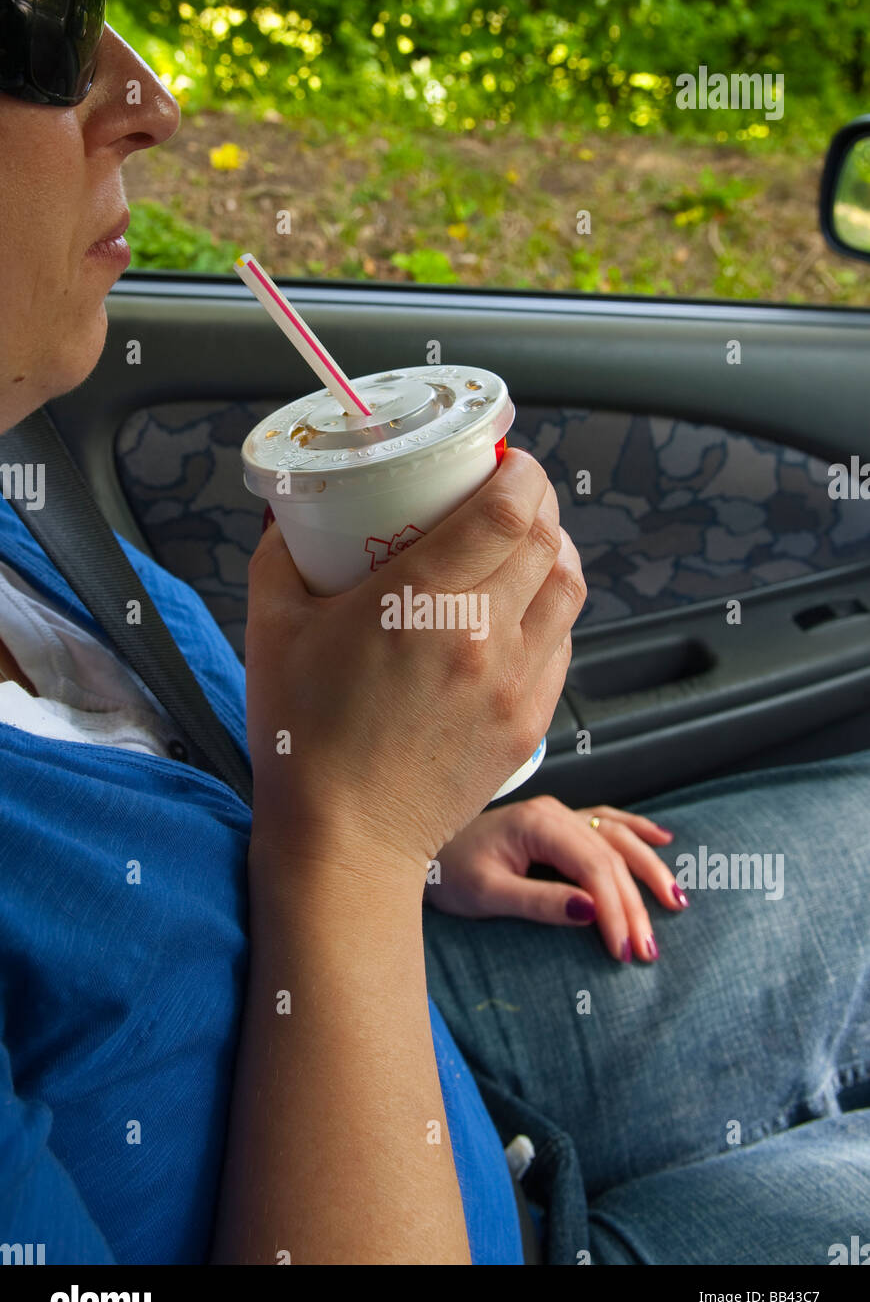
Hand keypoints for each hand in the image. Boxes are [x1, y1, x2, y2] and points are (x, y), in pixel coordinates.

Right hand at [245, 449, 584, 871]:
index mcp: (425, 601)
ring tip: (527, 549)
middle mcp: (485, 636)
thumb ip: (283, 558)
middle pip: (548, 540)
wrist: (344, 839)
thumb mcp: (272, 629)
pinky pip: (563, 648)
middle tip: (512, 496)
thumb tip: (293, 520)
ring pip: (570, 592)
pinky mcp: (529, 724)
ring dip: (556, 556)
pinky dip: (553, 616)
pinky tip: (522, 616)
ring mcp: (515, 684)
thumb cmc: (301, 737)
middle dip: (540, 504)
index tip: (510, 462)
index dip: (524, 473)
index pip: (510, 509)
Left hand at [426, 795, 684, 961]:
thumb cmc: (446, 872)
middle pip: (611, 856)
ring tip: (675, 903)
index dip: (614, 909)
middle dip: (635, 903)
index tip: (625, 950)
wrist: (417, 845)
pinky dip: (637, 831)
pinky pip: (608, 821)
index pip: (592, 868)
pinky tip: (664, 842)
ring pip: (617, 838)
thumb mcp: (486, 895)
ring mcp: (558, 814)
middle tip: (649, 950)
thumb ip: (538, 901)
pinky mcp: (558, 822)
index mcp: (536, 824)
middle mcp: (553, 813)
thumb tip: (589, 911)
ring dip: (648, 870)